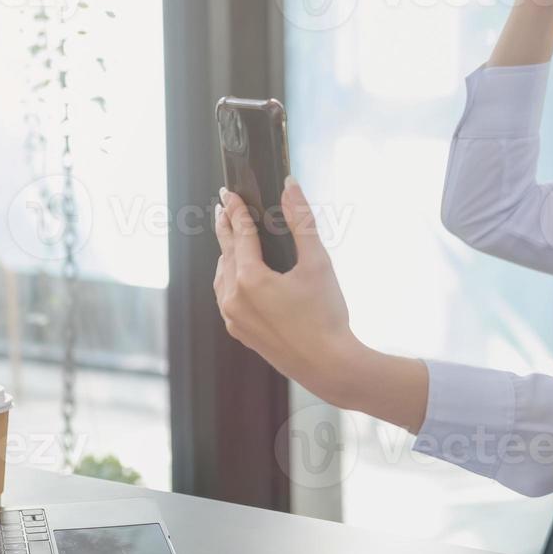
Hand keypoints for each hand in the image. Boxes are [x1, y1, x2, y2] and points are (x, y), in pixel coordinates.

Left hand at [213, 178, 355, 403]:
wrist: (329, 366)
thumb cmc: (326, 316)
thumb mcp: (318, 263)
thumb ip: (302, 221)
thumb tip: (290, 187)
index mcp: (250, 279)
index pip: (239, 234)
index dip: (236, 210)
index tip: (229, 193)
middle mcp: (234, 299)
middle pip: (226, 254)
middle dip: (227, 228)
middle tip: (224, 208)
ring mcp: (234, 318)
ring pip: (223, 277)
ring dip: (227, 256)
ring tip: (232, 241)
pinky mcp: (241, 333)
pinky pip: (227, 299)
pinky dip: (230, 281)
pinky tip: (238, 278)